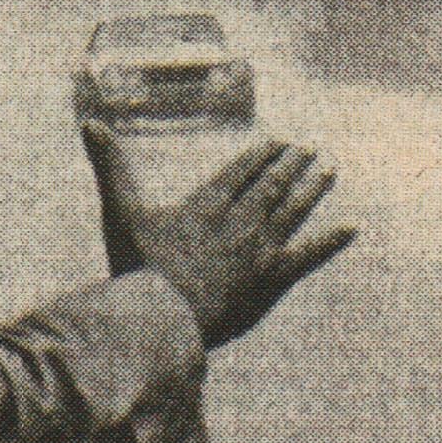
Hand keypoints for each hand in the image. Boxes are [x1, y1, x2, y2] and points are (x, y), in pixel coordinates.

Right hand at [83, 124, 353, 346]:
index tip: (279, 143)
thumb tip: (90, 124)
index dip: (263, 156)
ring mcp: (260, 249)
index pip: (243, 171)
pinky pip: (309, 256)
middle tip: (311, 148)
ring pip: (294, 210)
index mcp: (208, 203)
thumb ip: (111, 166)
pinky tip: (351, 227)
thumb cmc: (138, 267)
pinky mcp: (274, 278)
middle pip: (274, 185)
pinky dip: (331, 241)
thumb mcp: (121, 212)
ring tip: (330, 169)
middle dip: (294, 164)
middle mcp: (240, 220)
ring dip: (314, 188)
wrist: (163, 319)